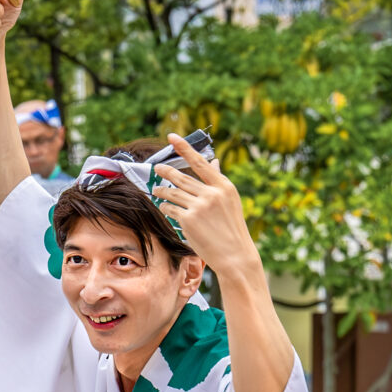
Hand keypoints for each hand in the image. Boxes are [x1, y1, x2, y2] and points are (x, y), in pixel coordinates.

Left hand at [152, 136, 258, 277]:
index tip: (172, 137)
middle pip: (182, 177)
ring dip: (162, 191)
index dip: (184, 148)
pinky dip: (165, 206)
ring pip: (173, 193)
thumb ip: (218, 180)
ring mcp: (200, 206)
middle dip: (166, 172)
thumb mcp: (230, 201)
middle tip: (157, 168)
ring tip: (156, 190)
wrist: (235, 254)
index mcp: (223, 186)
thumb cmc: (232, 227)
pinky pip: (170, 208)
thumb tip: (213, 161)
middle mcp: (212, 193)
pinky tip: (164, 206)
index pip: (200, 162)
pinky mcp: (189, 220)